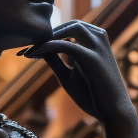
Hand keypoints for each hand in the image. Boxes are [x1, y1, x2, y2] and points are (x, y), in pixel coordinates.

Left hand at [20, 20, 135, 126]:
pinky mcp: (92, 56)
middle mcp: (98, 37)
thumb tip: (38, 50)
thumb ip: (55, 61)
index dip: (48, 37)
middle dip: (45, 34)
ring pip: (67, 30)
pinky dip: (47, 47)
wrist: (113, 113)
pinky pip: (65, 44)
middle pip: (67, 25)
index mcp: (95, 41)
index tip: (27, 49)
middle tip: (24, 47)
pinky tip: (33, 55)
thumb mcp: (68, 76)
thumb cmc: (93, 96)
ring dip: (46, 38)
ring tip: (28, 50)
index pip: (68, 29)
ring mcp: (97, 45)